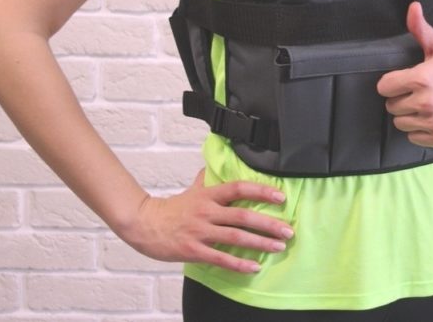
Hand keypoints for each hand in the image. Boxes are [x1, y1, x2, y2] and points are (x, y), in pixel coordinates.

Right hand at [119, 169, 293, 273]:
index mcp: (208, 195)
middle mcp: (206, 211)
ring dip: (260, 243)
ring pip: (235, 237)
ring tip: (278, 247)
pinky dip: (239, 264)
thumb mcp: (191, 190)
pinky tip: (254, 267)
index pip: (239, 189)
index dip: (261, 191)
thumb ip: (205, 180)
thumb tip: (213, 166)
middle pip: (242, 216)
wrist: (144, 224)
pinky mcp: (193, 250)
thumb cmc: (171, 209)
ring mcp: (200, 231)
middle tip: (288, 230)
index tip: (280, 197)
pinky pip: (220, 258)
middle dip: (268, 224)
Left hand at [376, 1, 432, 147]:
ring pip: (400, 123)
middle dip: (401, 99)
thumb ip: (420, 29)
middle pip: (391, 106)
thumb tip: (412, 8)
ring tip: (425, 105)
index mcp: (421, 79)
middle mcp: (425, 102)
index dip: (391, 83)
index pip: (384, 87)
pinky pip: (413, 137)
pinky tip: (432, 117)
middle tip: (418, 92)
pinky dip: (420, 130)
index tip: (403, 81)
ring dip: (409, 115)